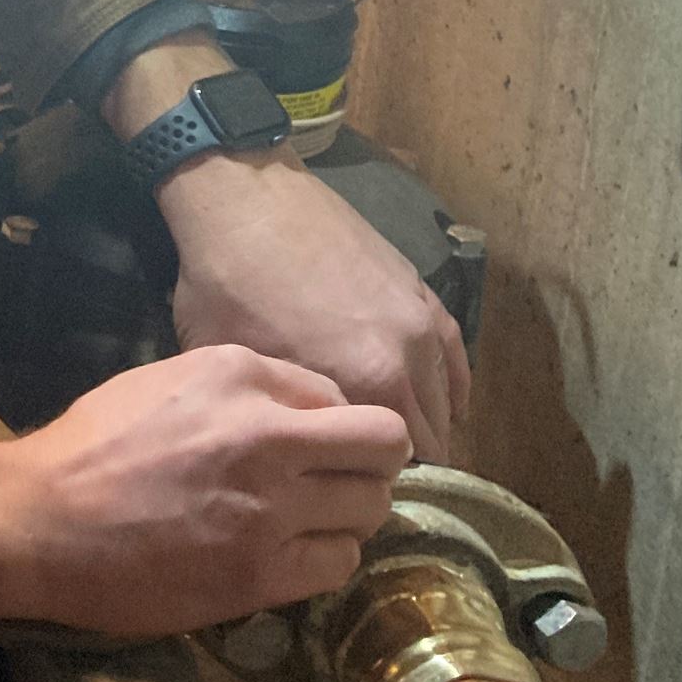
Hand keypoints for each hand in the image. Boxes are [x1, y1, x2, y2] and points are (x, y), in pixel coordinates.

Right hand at [0, 345, 410, 635]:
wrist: (38, 520)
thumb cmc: (89, 447)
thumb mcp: (162, 381)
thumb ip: (242, 387)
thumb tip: (306, 410)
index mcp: (238, 375)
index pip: (343, 397)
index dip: (335, 429)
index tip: (316, 452)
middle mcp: (267, 433)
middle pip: (383, 446)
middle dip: (370, 466)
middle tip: (339, 486)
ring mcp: (269, 506)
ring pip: (372, 508)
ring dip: (348, 517)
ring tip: (308, 525)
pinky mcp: (262, 572)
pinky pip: (340, 563)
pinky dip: (324, 560)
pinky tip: (287, 557)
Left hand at [103, 32, 469, 458]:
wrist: (246, 195)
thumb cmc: (225, 281)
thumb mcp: (238, 364)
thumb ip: (284, 416)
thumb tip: (294, 453)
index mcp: (363, 382)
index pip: (383, 462)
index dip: (362, 479)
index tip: (341, 486)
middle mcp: (408, 358)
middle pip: (425, 439)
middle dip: (396, 460)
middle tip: (363, 469)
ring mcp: (423, 322)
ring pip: (445, 403)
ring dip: (424, 425)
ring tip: (388, 440)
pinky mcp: (425, 292)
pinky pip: (456, 360)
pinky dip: (448, 388)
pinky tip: (434, 404)